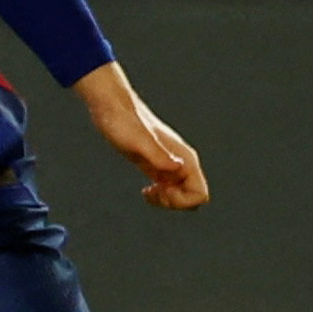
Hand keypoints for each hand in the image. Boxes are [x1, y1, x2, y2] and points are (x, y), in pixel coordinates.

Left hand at [73, 63, 207, 208]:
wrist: (112, 108)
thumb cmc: (123, 122)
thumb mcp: (139, 142)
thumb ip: (159, 156)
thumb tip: (179, 168)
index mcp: (184, 158)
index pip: (200, 193)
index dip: (183, 201)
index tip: (162, 191)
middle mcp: (182, 162)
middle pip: (194, 197)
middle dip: (175, 203)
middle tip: (154, 193)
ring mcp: (171, 164)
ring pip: (183, 194)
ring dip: (167, 200)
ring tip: (148, 192)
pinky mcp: (158, 166)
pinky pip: (171, 189)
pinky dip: (161, 196)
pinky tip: (146, 189)